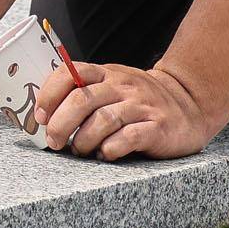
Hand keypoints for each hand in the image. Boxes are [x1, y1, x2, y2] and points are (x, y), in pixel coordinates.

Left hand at [37, 60, 212, 160]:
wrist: (189, 105)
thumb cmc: (139, 102)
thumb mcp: (112, 87)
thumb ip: (84, 94)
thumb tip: (43, 117)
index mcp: (106, 74)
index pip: (70, 73)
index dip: (49, 95)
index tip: (40, 117)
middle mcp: (122, 86)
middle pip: (82, 100)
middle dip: (60, 124)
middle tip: (54, 141)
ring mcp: (141, 105)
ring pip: (102, 121)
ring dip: (84, 140)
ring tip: (81, 150)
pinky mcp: (157, 127)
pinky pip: (128, 138)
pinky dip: (110, 149)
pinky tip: (105, 154)